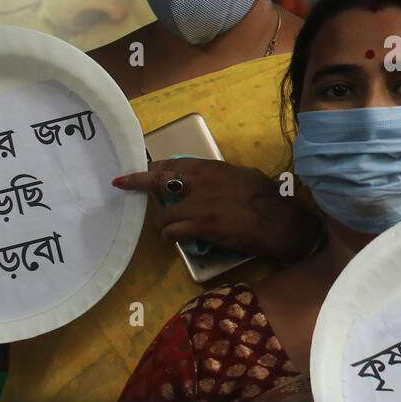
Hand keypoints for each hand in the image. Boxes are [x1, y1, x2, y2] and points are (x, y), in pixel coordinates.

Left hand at [113, 159, 320, 262]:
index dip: (156, 166)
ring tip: (165, 226)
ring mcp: (198, 205)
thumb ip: (223, 177)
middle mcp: (200, 183)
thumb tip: (213, 181)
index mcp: (212, 168)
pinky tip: (173, 238)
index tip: (146, 167)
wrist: (277, 221)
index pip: (175, 163)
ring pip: (163, 213)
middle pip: (159, 180)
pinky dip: (170, 236)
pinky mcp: (201, 227)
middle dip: (138, 181)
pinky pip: (173, 231)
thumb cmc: (267, 197)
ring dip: (161, 221)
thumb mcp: (244, 176)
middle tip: (122, 183)